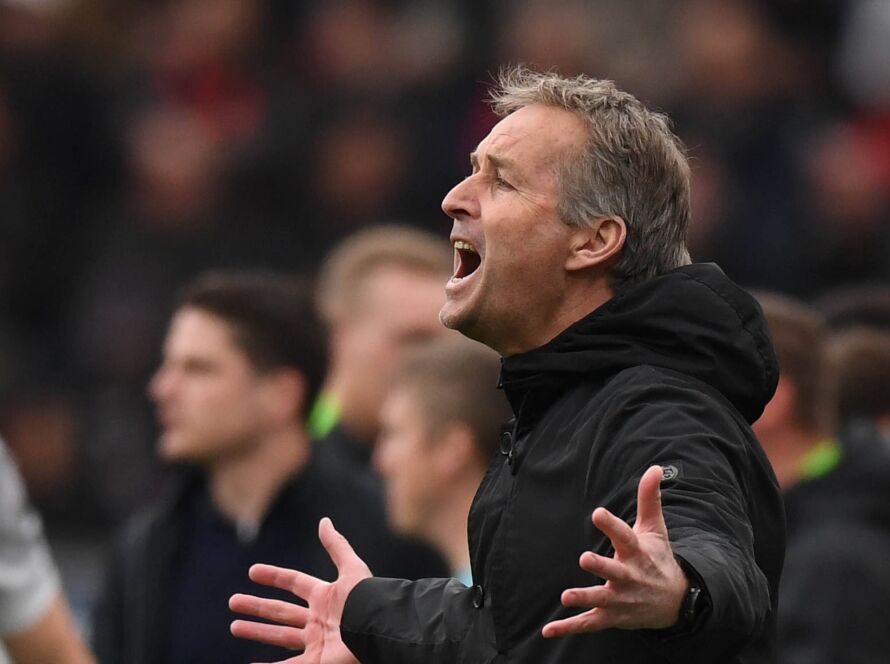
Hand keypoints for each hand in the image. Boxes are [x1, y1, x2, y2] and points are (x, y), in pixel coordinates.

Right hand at [230, 517, 370, 662]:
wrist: (380, 631)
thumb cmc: (368, 600)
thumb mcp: (352, 569)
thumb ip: (337, 546)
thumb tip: (324, 521)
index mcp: (325, 597)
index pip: (294, 583)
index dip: (274, 576)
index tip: (252, 571)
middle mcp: (318, 619)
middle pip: (281, 611)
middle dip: (257, 607)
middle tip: (232, 601)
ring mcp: (316, 642)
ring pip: (280, 636)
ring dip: (256, 632)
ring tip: (234, 627)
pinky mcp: (316, 662)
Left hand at [542, 465, 687, 637]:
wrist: (676, 602)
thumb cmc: (658, 558)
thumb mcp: (656, 529)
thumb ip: (649, 499)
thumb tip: (655, 467)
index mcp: (638, 553)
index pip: (625, 537)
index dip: (611, 526)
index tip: (598, 513)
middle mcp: (629, 577)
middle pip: (615, 572)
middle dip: (601, 567)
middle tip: (585, 559)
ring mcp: (620, 599)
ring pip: (601, 600)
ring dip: (584, 599)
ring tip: (565, 596)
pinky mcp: (612, 617)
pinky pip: (589, 624)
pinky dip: (569, 627)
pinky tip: (548, 630)